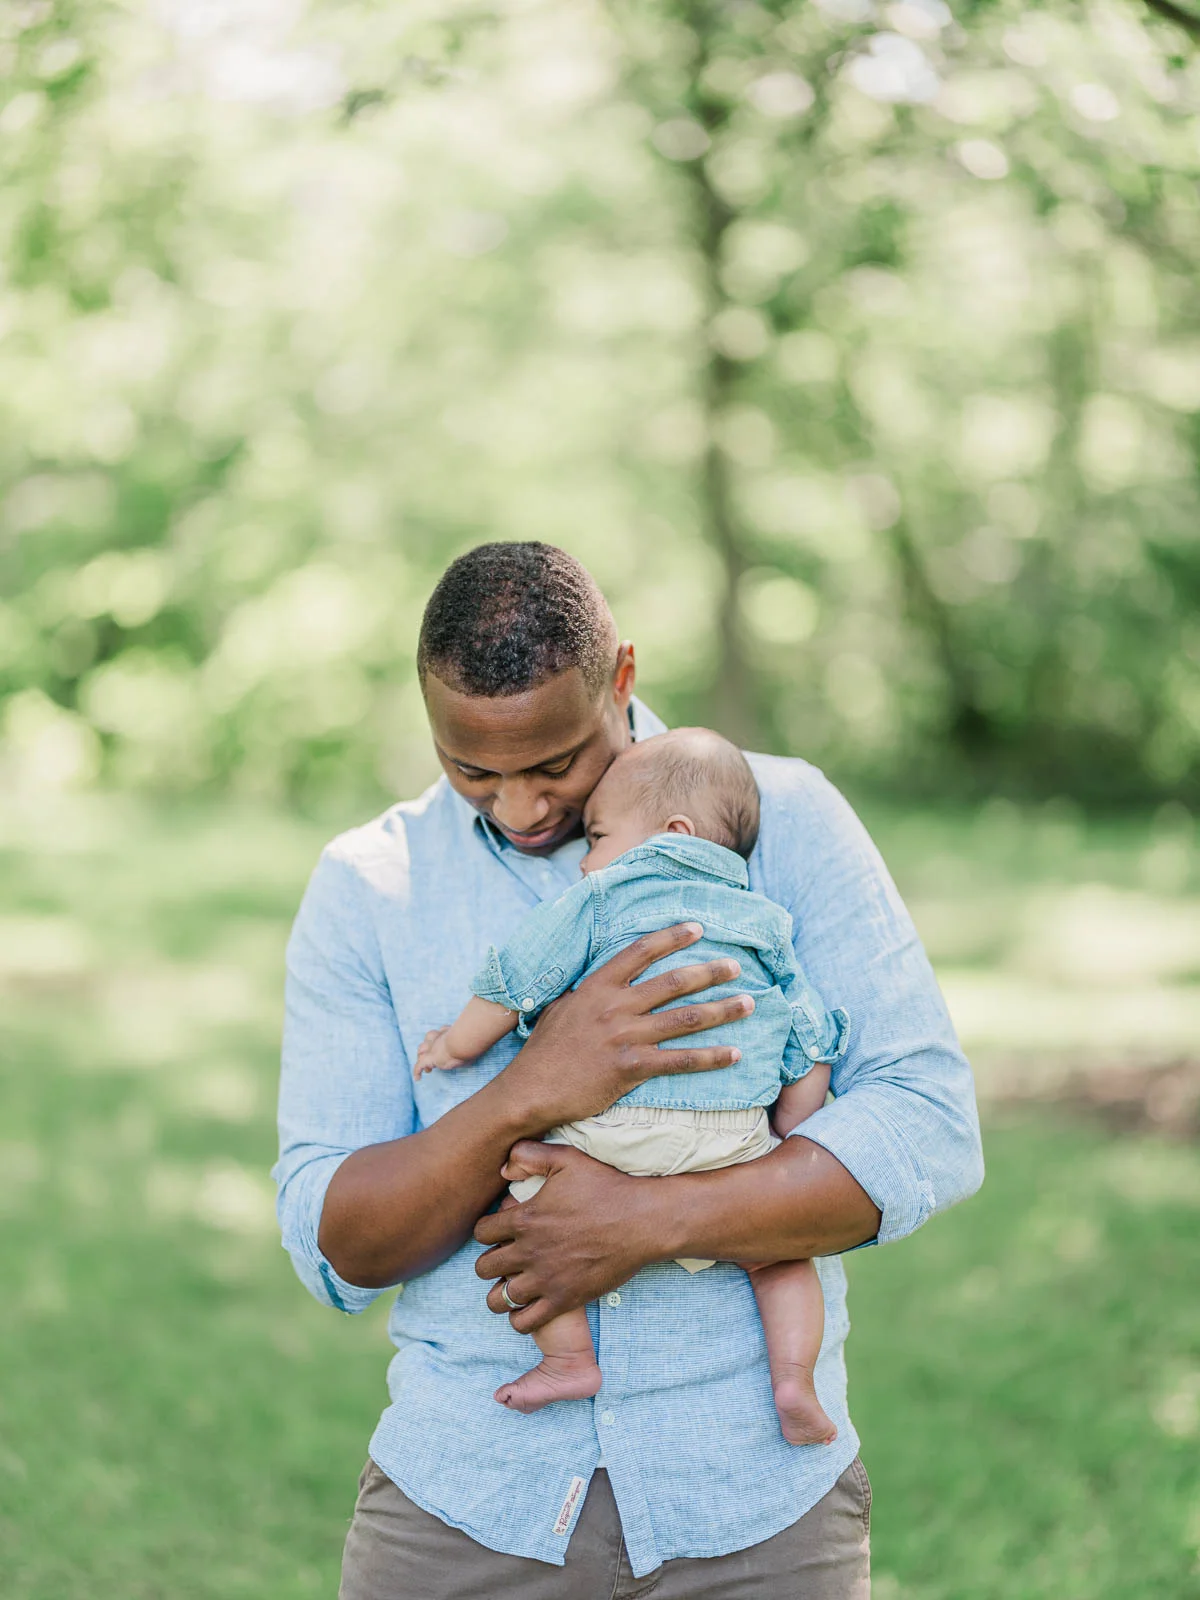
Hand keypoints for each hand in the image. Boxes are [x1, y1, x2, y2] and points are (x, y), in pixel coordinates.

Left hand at [413, 1026, 470, 1079]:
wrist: (461, 1042)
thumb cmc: (470, 1041)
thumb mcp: (473, 1042)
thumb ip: (473, 1046)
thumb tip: (477, 1051)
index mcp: (450, 1032)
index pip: (443, 1031)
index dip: (442, 1034)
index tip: (444, 1038)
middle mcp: (439, 1037)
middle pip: (430, 1037)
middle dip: (429, 1044)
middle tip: (432, 1052)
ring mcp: (433, 1047)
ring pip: (422, 1050)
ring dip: (422, 1057)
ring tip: (428, 1069)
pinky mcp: (429, 1058)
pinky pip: (419, 1065)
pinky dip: (418, 1071)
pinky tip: (417, 1078)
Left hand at [474, 1142, 653, 1331]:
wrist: (643, 1221)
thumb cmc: (607, 1187)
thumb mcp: (567, 1158)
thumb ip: (529, 1155)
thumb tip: (503, 1169)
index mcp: (525, 1218)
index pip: (480, 1232)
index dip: (487, 1231)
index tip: (501, 1232)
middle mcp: (529, 1251)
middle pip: (483, 1268)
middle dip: (489, 1263)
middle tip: (505, 1259)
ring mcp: (546, 1279)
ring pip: (498, 1300)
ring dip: (500, 1293)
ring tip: (513, 1284)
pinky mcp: (564, 1300)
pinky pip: (524, 1322)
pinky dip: (520, 1317)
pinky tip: (530, 1304)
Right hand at [501, 922, 753, 1129]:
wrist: (531, 1089)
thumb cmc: (545, 1051)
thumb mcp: (561, 1008)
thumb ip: (587, 993)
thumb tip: (605, 982)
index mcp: (597, 986)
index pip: (640, 951)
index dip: (671, 937)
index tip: (698, 928)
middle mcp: (614, 1006)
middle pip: (672, 982)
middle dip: (709, 972)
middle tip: (736, 966)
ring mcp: (624, 1037)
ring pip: (684, 1018)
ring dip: (722, 1010)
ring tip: (749, 1004)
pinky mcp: (631, 1068)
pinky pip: (681, 1060)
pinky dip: (711, 1057)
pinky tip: (734, 1054)